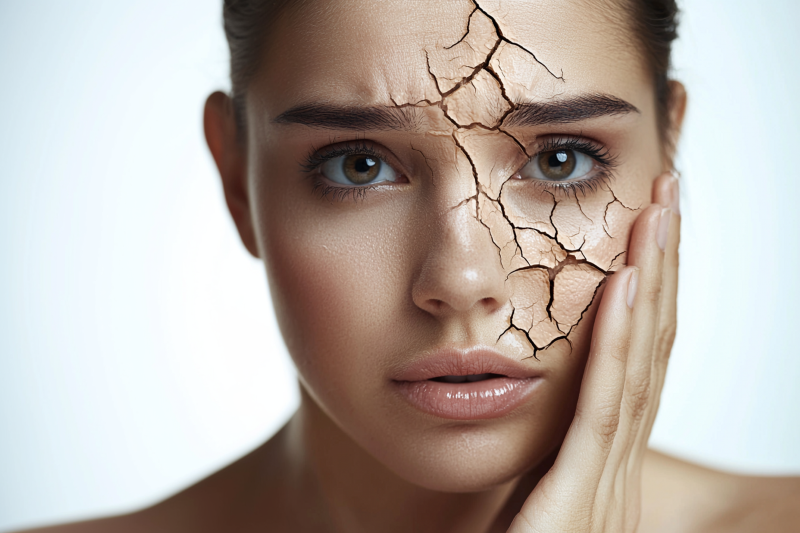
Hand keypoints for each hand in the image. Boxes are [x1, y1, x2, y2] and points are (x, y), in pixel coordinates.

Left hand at [507, 172, 680, 532]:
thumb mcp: (522, 502)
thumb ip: (534, 457)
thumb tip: (519, 392)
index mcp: (601, 464)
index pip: (632, 363)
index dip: (646, 296)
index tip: (644, 232)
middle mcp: (616, 467)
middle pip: (646, 351)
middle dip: (661, 269)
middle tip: (667, 197)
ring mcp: (605, 485)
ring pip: (636, 366)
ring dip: (650, 284)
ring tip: (657, 213)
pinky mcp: (578, 504)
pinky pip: (602, 410)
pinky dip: (617, 344)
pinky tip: (624, 284)